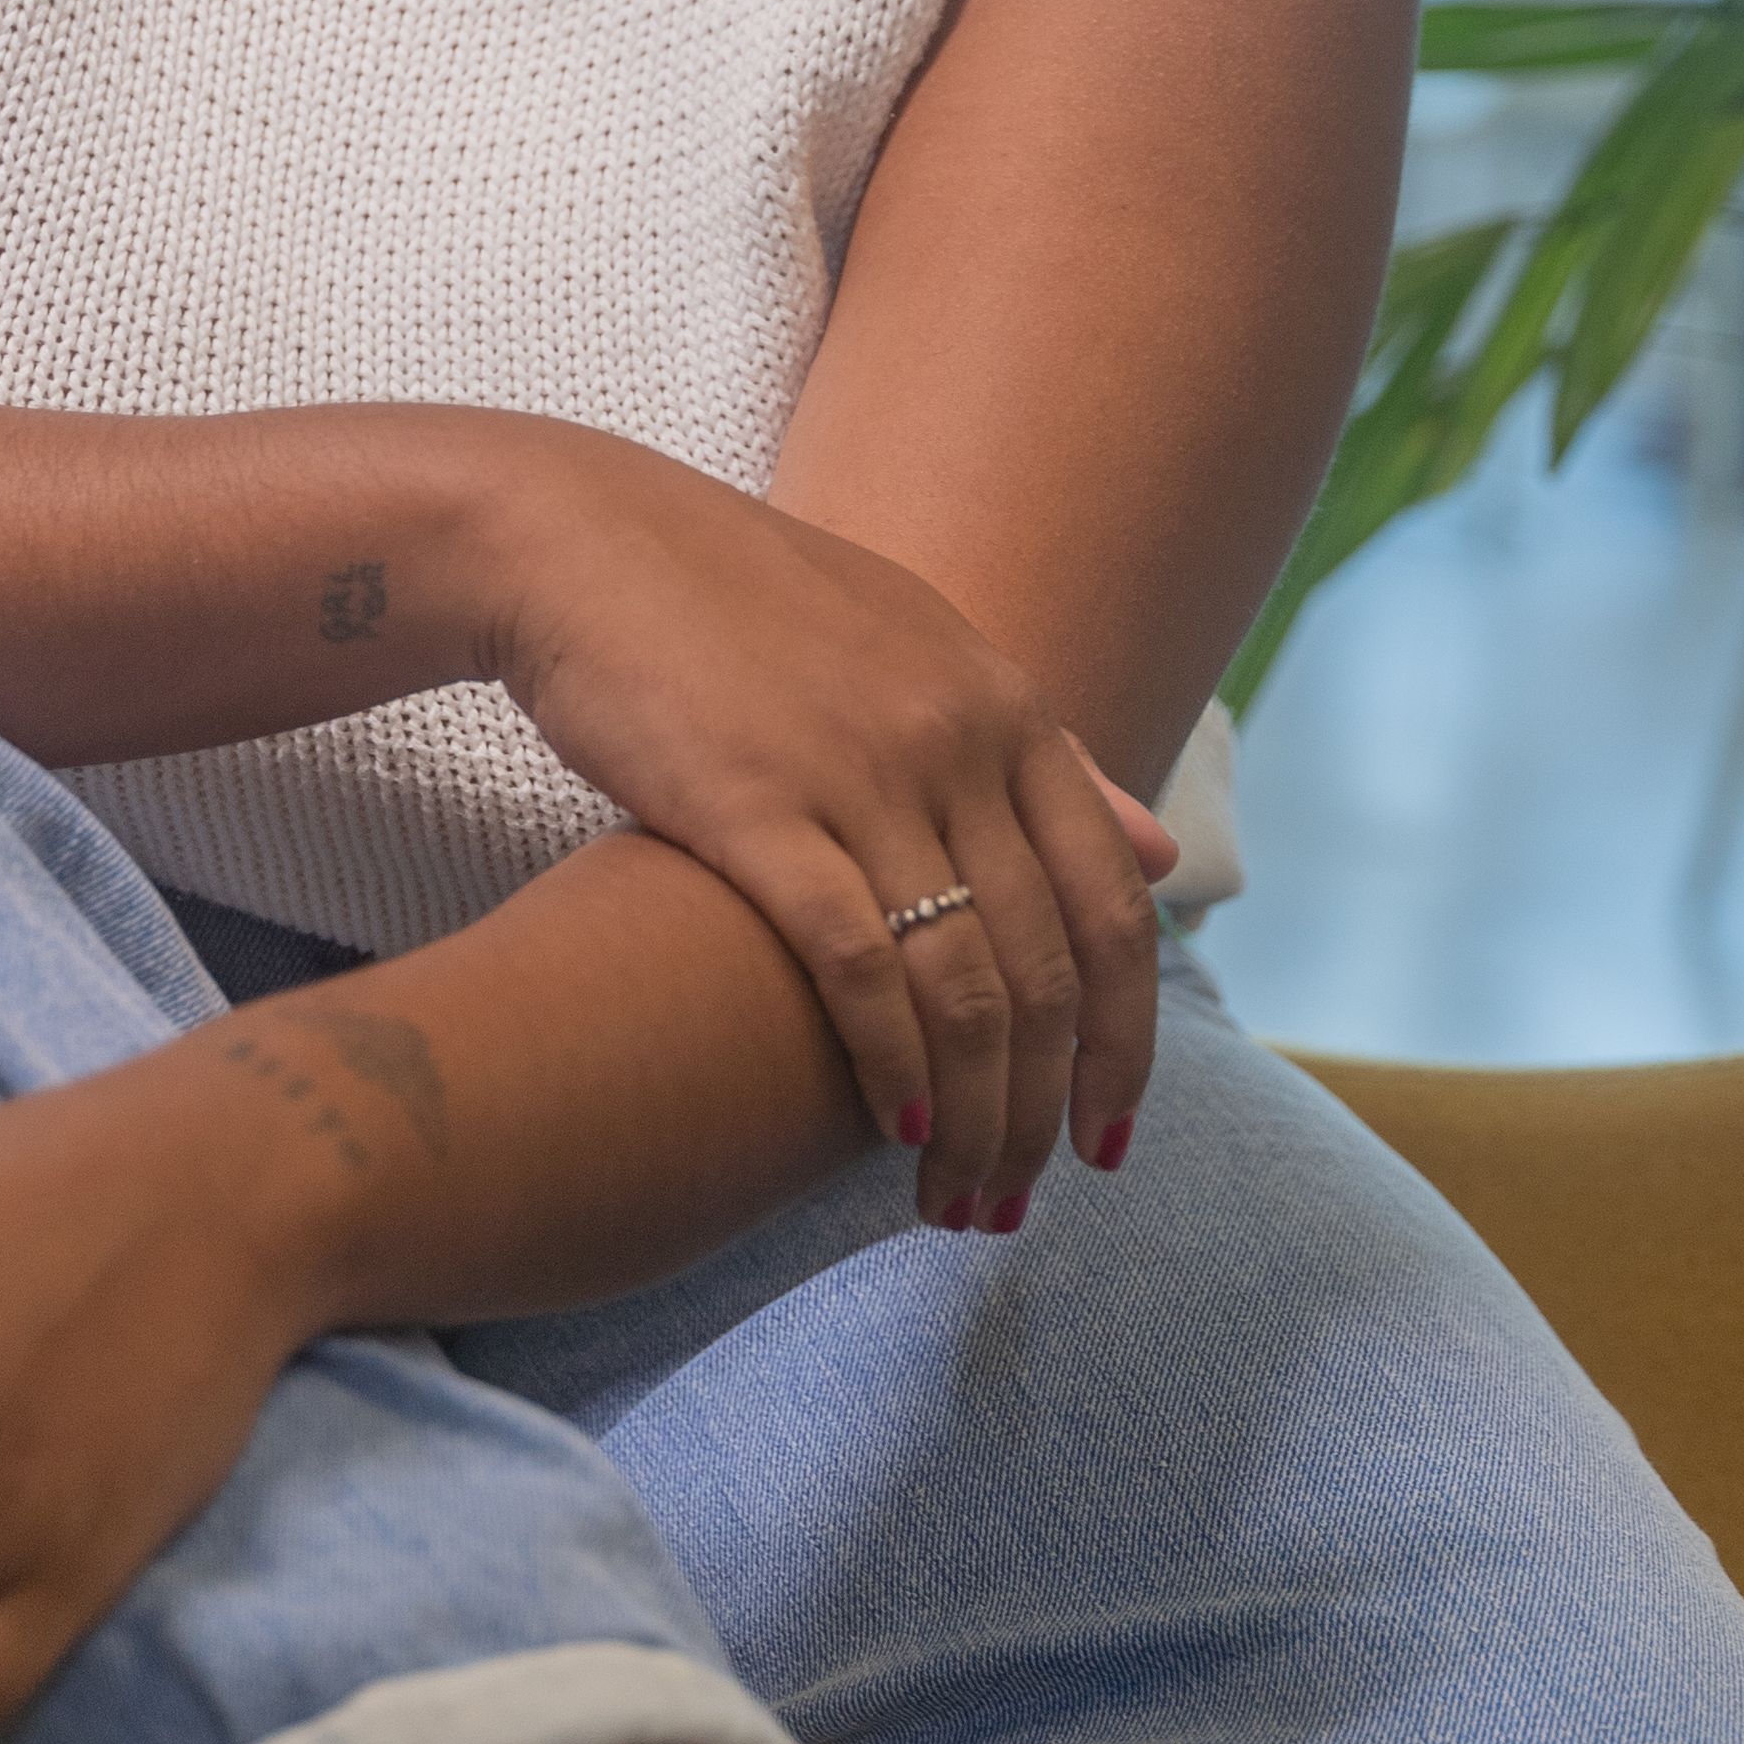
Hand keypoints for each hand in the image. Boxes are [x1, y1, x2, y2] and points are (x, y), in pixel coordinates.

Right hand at [472, 435, 1176, 1226]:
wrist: (579, 541)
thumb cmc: (742, 610)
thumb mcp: (918, 655)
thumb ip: (1043, 761)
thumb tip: (1164, 856)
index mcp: (1008, 707)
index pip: (1114, 909)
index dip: (1126, 1041)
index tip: (1107, 1138)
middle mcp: (958, 740)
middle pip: (1047, 970)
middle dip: (1045, 1110)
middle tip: (1018, 1202)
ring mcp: (862, 773)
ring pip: (964, 987)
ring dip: (972, 1117)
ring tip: (954, 1200)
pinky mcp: (756, 810)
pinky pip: (855, 963)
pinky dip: (887, 1058)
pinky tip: (888, 1126)